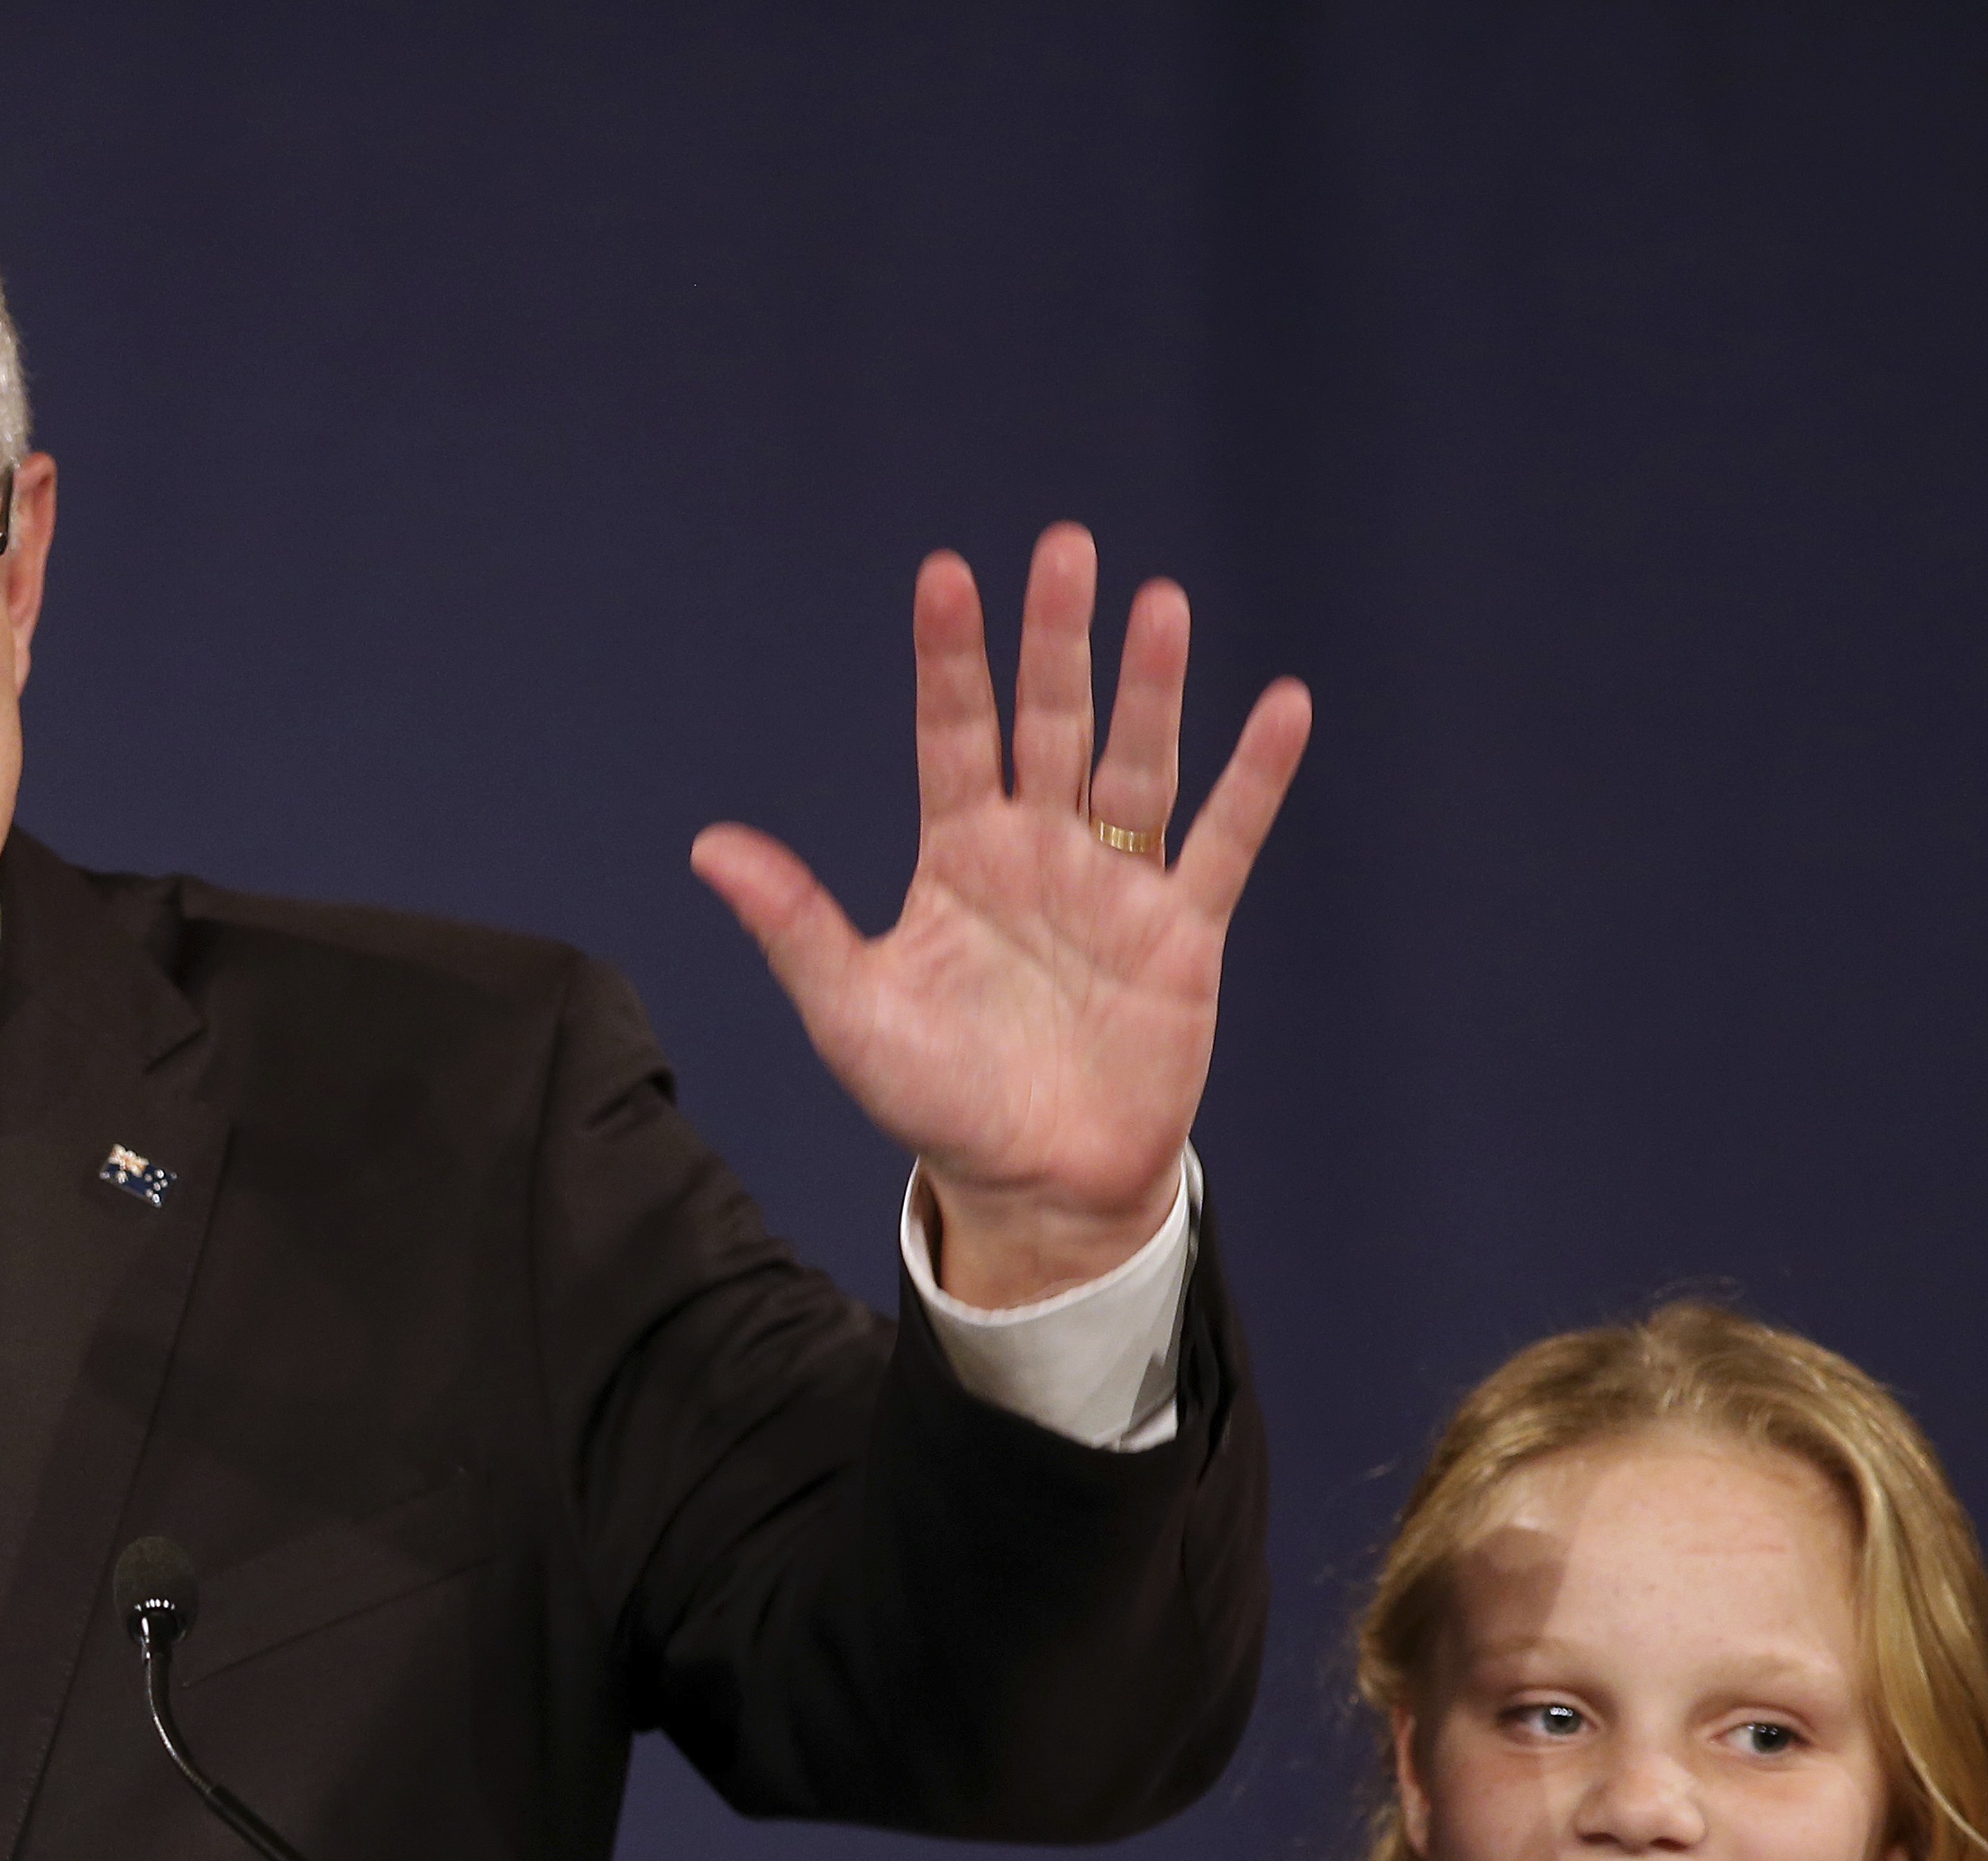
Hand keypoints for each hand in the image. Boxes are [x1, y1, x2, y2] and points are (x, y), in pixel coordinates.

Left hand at [690, 522, 1312, 1304]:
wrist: (1034, 1184)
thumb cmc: (935, 1099)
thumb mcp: (850, 1012)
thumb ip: (793, 925)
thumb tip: (707, 847)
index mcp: (958, 859)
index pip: (952, 736)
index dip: (951, 660)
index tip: (946, 574)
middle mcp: (1040, 852)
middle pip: (1051, 724)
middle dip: (1056, 641)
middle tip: (1065, 547)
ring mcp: (1116, 885)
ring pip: (1139, 762)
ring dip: (1152, 686)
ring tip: (1160, 603)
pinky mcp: (1184, 932)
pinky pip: (1223, 841)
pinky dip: (1255, 778)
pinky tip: (1283, 706)